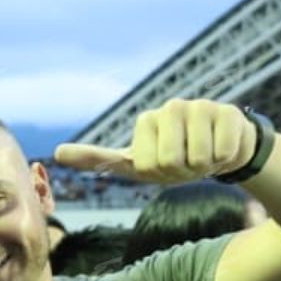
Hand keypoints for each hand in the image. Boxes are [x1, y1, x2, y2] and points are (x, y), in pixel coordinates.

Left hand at [54, 99, 256, 183]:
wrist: (222, 152)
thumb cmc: (174, 161)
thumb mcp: (135, 165)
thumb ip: (98, 159)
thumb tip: (55, 152)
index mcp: (145, 122)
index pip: (144, 163)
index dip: (154, 172)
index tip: (157, 165)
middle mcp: (169, 109)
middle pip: (169, 161)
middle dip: (179, 171)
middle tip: (184, 163)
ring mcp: (198, 107)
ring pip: (197, 157)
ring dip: (202, 166)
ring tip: (202, 155)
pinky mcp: (225, 112)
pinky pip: (222, 152)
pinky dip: (224, 158)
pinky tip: (222, 147)